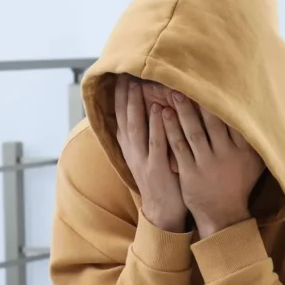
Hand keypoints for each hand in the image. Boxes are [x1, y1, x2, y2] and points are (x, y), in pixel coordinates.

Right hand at [114, 75, 186, 231]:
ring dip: (136, 106)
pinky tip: (161, 110)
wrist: (164, 212)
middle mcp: (132, 152)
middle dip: (124, 96)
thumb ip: (146, 135)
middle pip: (124, 119)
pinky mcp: (157, 169)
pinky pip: (157, 144)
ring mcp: (143, 161)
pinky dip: (157, 126)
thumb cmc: (161, 180)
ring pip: (136, 129)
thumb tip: (148, 109)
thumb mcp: (148, 156)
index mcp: (130, 149)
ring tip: (137, 85)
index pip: (120, 117)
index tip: (120, 76)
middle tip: (125, 72)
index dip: (119, 97)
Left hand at [162, 92, 263, 237]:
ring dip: (182, 110)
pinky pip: (179, 146)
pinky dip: (171, 129)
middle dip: (199, 100)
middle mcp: (226, 155)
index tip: (213, 82)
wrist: (223, 215)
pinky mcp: (189, 172)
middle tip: (188, 80)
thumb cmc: (239, 185)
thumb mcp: (255, 164)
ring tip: (173, 92)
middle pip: (211, 122)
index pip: (232, 119)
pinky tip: (163, 114)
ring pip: (193, 131)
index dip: (222, 100)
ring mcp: (206, 164)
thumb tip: (262, 113)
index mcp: (243, 150)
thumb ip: (256, 141)